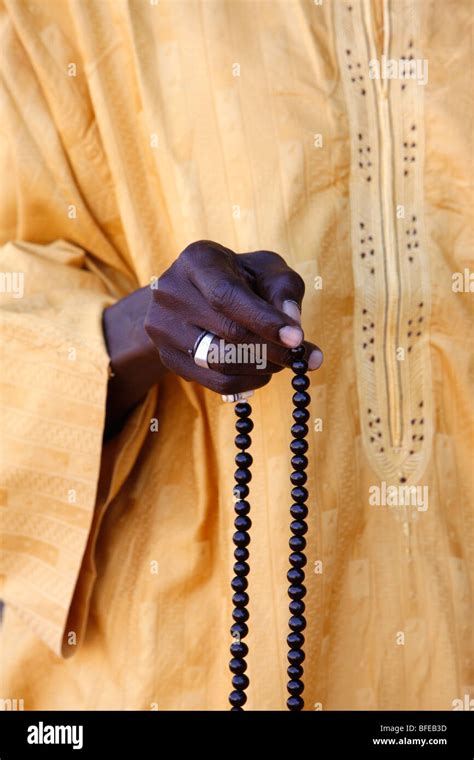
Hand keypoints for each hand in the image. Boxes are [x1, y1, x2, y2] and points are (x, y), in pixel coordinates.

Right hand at [144, 240, 322, 395]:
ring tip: (282, 361)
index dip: (264, 320)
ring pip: (221, 362)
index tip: (297, 339)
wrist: (193, 295)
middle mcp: (171, 293)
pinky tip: (263, 372)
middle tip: (300, 356)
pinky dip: (248, 381)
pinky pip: (215, 382)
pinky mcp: (169, 358)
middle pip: (227, 333)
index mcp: (197, 261)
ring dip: (262, 368)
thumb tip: (293, 325)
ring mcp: (164, 328)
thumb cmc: (239, 277)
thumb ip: (284, 289)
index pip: (227, 296)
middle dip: (272, 349)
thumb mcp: (265, 269)